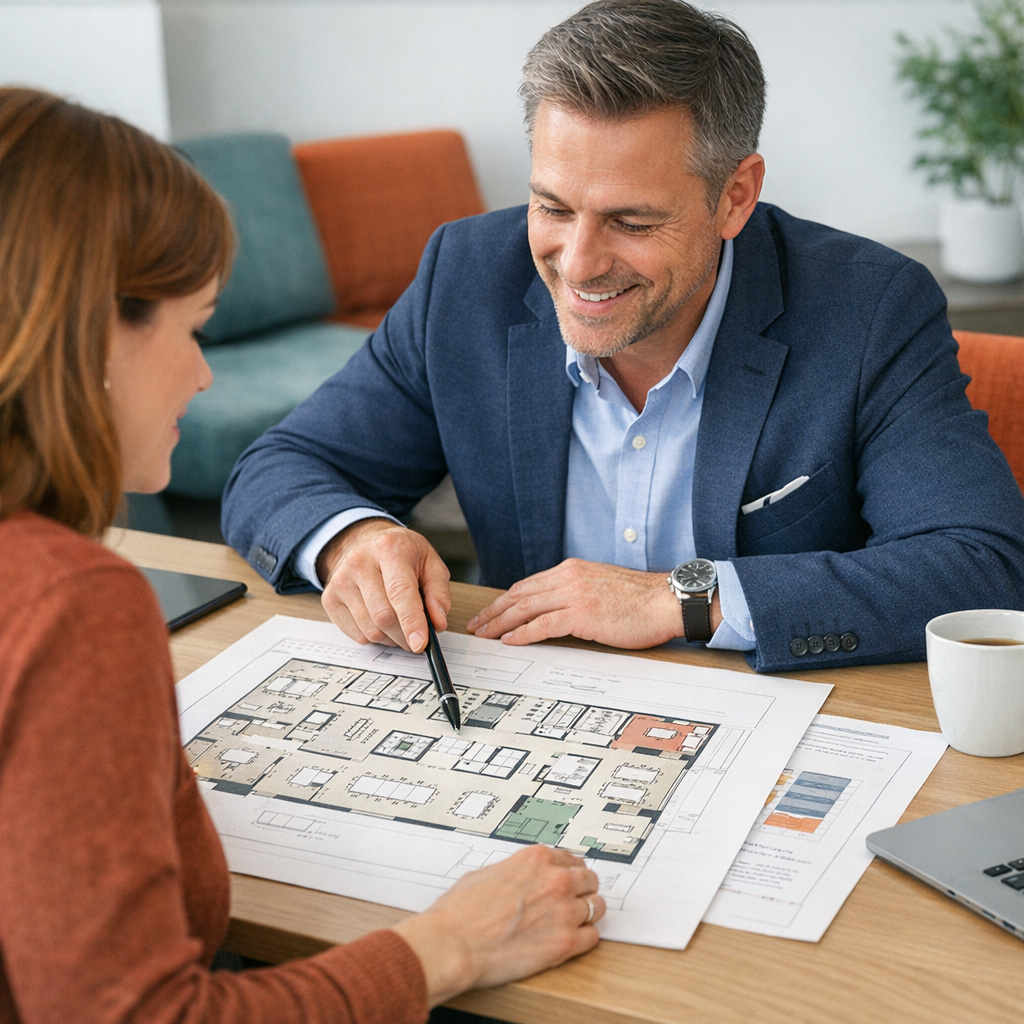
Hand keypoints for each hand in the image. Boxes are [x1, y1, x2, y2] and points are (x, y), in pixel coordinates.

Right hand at [316, 517, 449, 652]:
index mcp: (388, 548)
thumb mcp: (430, 562)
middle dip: (405, 635)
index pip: (399, 591)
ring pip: (370, 630)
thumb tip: (437, 622)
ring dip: (391, 638)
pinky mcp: (330, 598)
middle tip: (416, 637)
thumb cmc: (400, 553)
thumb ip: (438, 593)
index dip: (411, 621)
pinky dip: (374, 636)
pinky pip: (357, 634)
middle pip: (384, 616)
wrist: (365, 542)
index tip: (420, 643)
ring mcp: (341, 581)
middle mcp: (360, 562)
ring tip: (399, 623)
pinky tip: (379, 619)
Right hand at [392, 845, 603, 1006]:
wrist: (453, 944)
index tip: (569, 880)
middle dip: (583, 890)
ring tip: (576, 922)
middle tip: (576, 900)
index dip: (571, 871)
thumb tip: (522, 880)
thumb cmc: (460, 912)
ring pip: (596, 907)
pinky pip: (592, 937)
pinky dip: (585, 939)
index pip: (572, 859)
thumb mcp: (488, 873)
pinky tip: (573, 941)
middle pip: (590, 880)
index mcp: (536, 859)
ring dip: (587, 914)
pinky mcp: (565, 943)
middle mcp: (555, 880)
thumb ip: (516, 872)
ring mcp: (563, 911)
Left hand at [467, 558, 721, 647]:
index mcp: (572, 569)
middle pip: (519, 594)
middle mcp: (568, 577)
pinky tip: (510, 641)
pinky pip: (542, 624)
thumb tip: (557, 609)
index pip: (528, 584)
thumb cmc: (641, 599)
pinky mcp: (582, 614)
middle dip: (494, 611)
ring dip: (500, 623)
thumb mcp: (601, 585)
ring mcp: (574, 594)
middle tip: (477, 625)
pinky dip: (522, 633)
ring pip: (525, 608)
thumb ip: (577, 591)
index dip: (505, 600)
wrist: (666, 601)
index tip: (491, 611)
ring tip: (484, 634)